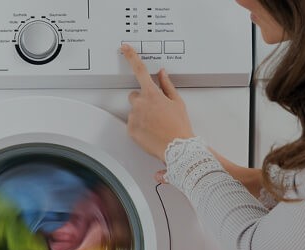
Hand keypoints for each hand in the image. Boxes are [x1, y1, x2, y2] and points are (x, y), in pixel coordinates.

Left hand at [121, 44, 194, 162]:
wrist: (177, 148)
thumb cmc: (179, 126)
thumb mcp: (177, 102)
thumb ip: (167, 85)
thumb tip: (162, 73)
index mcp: (152, 94)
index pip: (139, 70)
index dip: (131, 56)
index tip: (125, 48)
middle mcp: (140, 103)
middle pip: (134, 95)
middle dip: (143, 100)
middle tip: (156, 111)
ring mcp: (133, 117)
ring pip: (133, 111)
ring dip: (141, 114)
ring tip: (155, 124)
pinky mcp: (130, 129)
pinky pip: (132, 124)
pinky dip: (139, 126)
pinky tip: (151, 131)